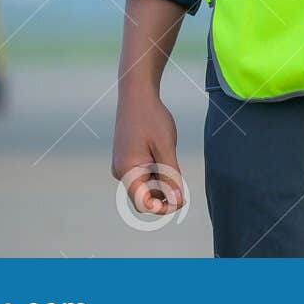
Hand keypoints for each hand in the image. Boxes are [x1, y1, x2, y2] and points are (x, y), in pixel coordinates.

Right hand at [111, 89, 185, 216]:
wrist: (137, 95)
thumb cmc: (152, 118)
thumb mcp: (166, 147)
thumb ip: (171, 175)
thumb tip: (177, 200)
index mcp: (127, 171)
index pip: (143, 204)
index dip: (162, 207)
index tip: (181, 200)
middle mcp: (121, 171)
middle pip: (145, 196)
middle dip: (164, 194)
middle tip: (182, 181)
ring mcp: (123, 165)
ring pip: (145, 185)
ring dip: (161, 182)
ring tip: (172, 160)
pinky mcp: (127, 159)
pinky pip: (143, 174)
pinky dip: (156, 173)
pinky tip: (165, 156)